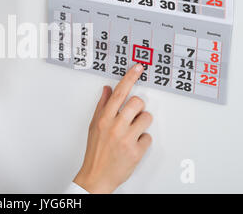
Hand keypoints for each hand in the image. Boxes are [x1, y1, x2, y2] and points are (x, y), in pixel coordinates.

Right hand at [73, 63, 152, 193]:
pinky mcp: (137, 151)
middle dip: (138, 107)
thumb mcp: (93, 126)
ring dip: (143, 123)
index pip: (119, 93)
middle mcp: (115, 127)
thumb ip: (102, 106)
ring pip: (147, 118)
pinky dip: (143, 140)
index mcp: (104, 118)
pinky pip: (148, 137)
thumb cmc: (95, 151)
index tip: (138, 68)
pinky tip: (134, 144)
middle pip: (137, 103)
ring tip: (133, 130)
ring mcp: (127, 139)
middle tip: (133, 114)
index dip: (129, 78)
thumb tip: (108, 89)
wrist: (96, 175)